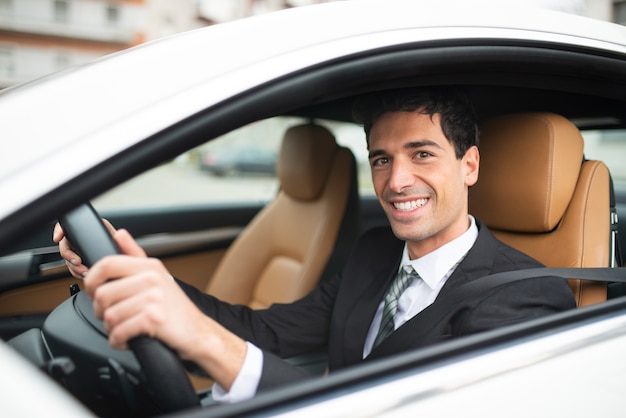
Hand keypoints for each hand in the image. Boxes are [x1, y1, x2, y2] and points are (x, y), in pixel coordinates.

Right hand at [52, 218, 116, 278]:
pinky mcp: (78, 264)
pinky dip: (78, 273)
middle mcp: (75, 241)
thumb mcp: (110, 231)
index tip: (58, 237)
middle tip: (78, 261)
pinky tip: (85, 275)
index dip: (58, 231)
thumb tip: (114, 234)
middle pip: (64, 247)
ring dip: (74, 267)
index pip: (64, 227)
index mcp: (81, 230)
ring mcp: (75, 253)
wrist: (115, 255)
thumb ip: (107, 230)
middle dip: (69, 256)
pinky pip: (73, 270)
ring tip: (84, 272)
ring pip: (68, 261)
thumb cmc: (113, 239)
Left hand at [83, 228, 246, 390]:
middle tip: (113, 318)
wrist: (198, 332)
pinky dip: (118, 341)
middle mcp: (152, 279)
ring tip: (123, 329)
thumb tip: (120, 234)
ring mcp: (154, 298)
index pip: (107, 264)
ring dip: (111, 329)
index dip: (91, 280)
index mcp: (149, 266)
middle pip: (103, 294)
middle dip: (101, 312)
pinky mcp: (154, 319)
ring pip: (109, 316)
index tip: (93, 292)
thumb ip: (135, 255)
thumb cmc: (174, 307)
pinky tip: (127, 340)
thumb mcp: (157, 276)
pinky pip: (119, 332)